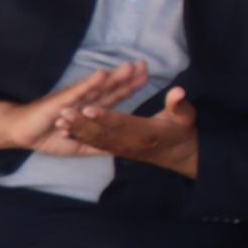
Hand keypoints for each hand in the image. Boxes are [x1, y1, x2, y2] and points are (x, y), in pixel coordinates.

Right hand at [0, 62, 148, 154]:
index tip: (147, 75)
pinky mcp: (61, 101)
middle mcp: (85, 101)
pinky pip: (78, 92)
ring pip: (98, 87)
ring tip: (131, 67)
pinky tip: (102, 74)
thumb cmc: (48, 136)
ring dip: (114, 77)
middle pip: (111, 87)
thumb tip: (119, 152)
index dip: (130, 86)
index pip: (115, 96)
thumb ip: (98, 146)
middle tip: (145, 64)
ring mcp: (74, 99)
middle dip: (128, 76)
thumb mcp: (79, 145)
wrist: (21, 133)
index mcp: (90, 110)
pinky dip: (90, 83)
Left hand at [61, 85, 198, 177]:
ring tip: (60, 121)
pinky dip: (82, 139)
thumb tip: (179, 91)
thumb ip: (179, 105)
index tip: (89, 108)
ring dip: (78, 130)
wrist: (181, 156)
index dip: (105, 116)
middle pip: (104, 132)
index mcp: (147, 133)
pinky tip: (67, 132)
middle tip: (65, 112)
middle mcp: (132, 143)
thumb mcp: (187, 117)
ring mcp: (123, 149)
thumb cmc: (183, 132)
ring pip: (97, 140)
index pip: (122, 123)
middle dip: (83, 122)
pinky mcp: (118, 151)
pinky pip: (97, 146)